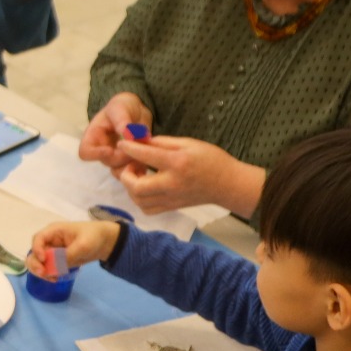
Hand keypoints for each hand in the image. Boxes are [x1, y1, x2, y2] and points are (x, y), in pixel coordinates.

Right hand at [25, 220, 120, 276]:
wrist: (106, 242)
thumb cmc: (94, 236)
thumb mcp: (83, 245)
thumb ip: (68, 255)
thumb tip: (55, 266)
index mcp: (54, 231)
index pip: (38, 239)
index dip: (37, 249)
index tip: (43, 259)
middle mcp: (50, 241)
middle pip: (34, 252)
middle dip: (35, 263)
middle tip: (44, 273)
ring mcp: (54, 251)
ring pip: (38, 262)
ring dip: (41, 271)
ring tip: (51, 278)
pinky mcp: (58, 261)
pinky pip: (48, 268)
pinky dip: (49, 274)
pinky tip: (55, 279)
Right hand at [78, 92, 153, 169]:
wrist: (136, 111)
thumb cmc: (122, 106)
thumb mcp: (120, 108)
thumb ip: (122, 120)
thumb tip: (127, 134)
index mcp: (94, 137)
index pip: (85, 153)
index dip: (96, 154)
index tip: (110, 149)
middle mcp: (102, 150)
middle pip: (108, 162)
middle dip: (123, 156)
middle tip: (136, 144)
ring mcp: (116, 158)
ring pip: (121, 169)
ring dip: (133, 162)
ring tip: (145, 149)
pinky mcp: (129, 162)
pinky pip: (133, 171)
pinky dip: (141, 167)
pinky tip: (149, 158)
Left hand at [114, 137, 257, 213]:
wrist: (228, 184)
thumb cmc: (210, 159)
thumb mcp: (189, 143)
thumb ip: (163, 143)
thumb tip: (140, 141)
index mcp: (177, 163)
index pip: (146, 156)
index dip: (130, 148)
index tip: (122, 144)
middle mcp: (172, 183)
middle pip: (137, 187)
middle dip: (126, 175)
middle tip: (131, 164)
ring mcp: (171, 198)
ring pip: (139, 200)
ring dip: (131, 187)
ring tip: (137, 175)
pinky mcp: (172, 207)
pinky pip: (147, 209)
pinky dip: (139, 199)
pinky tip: (144, 187)